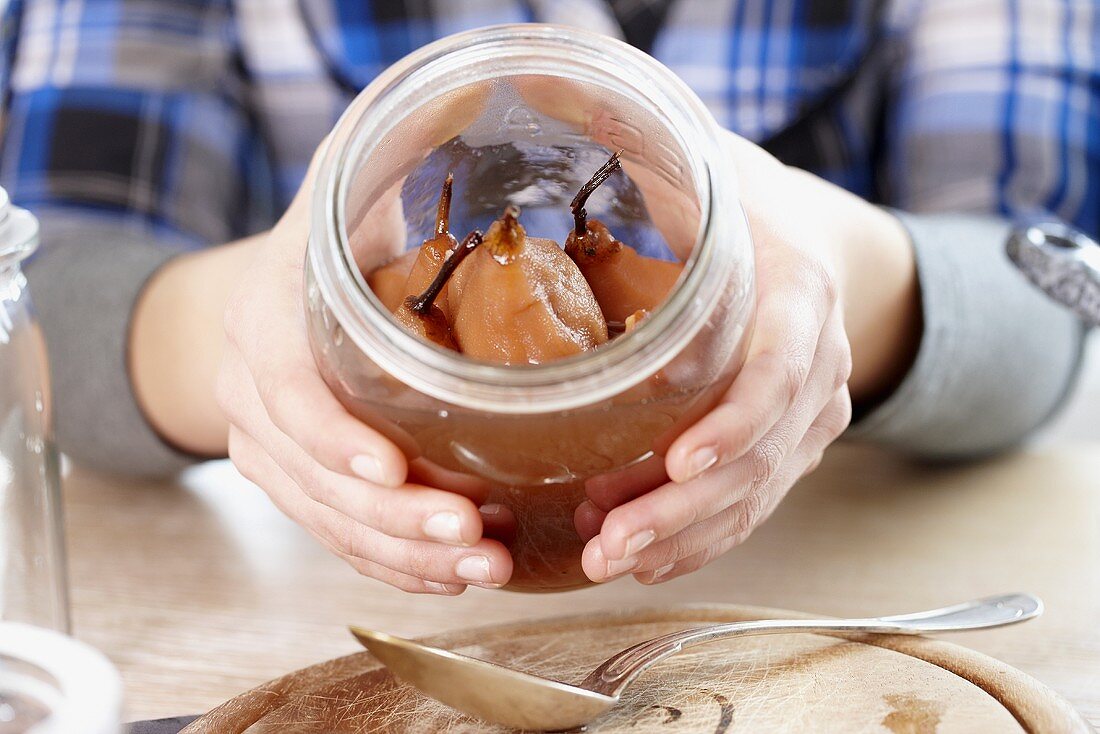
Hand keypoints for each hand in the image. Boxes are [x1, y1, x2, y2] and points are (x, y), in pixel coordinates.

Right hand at [217, 147, 511, 593]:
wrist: (268, 295)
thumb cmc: (328, 236)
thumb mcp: (350, 178)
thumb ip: (399, 144)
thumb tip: (487, 87)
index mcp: (266, 323)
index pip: (289, 395)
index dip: (334, 438)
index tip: (392, 469)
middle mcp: (258, 397)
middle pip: (314, 480)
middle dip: (397, 519)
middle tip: (475, 537)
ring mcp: (273, 449)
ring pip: (330, 523)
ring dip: (406, 556)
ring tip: (483, 566)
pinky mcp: (300, 482)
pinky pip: (339, 538)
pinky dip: (396, 564)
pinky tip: (453, 573)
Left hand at [579, 131, 916, 583]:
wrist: (807, 246)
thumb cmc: (740, 206)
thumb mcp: (708, 167)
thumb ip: (653, 151)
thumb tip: (562, 104)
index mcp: (802, 292)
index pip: (783, 368)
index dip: (739, 420)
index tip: (682, 459)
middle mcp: (819, 363)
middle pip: (763, 454)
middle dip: (685, 508)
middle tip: (608, 540)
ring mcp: (810, 413)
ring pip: (757, 494)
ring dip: (682, 535)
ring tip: (607, 555)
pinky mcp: (788, 445)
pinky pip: (751, 503)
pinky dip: (697, 536)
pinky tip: (643, 553)